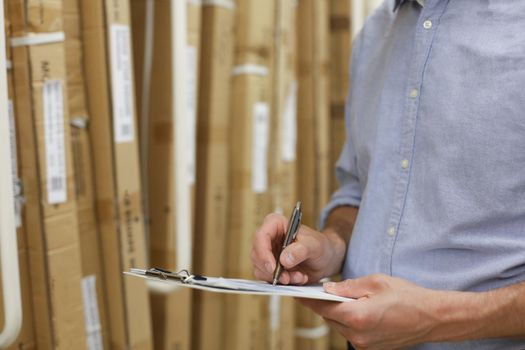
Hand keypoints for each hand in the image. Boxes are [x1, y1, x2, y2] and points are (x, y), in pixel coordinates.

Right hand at [250, 213, 346, 284]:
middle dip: (272, 270)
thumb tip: (284, 260)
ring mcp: (268, 254)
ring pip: (261, 269)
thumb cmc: (320, 246)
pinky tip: (298, 278)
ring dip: (279, 278)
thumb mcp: (315, 246)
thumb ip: (300, 250)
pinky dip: (282, 282)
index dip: (263, 252)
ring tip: (300, 277)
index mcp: (276, 224)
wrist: (326, 259)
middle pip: (257, 255)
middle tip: (288, 278)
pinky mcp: (270, 268)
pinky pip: (268, 278)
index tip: (273, 267)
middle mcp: (268, 238)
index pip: (261, 235)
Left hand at [299, 274, 444, 349]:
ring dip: (336, 313)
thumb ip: (348, 287)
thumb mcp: (376, 282)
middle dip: (323, 304)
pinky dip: (348, 320)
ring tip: (338, 298)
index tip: (298, 293)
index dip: (309, 299)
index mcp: (357, 316)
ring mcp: (364, 345)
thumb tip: (327, 289)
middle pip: (329, 318)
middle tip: (317, 290)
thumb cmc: (407, 296)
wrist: (433, 318)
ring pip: (339, 325)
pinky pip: (351, 332)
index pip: (323, 307)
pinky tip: (353, 309)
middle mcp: (358, 334)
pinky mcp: (371, 348)